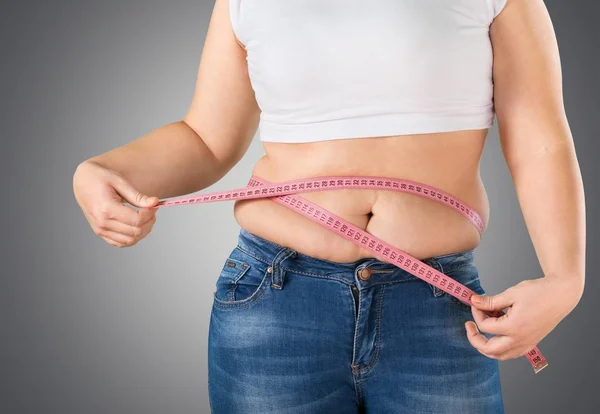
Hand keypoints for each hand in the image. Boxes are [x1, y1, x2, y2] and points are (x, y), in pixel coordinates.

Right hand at [73, 161, 158, 247]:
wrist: (82, 182)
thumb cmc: (100, 178)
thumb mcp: (119, 181)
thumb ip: (137, 195)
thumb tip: (155, 203)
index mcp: (107, 208)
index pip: (137, 220)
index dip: (150, 214)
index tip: (154, 204)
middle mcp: (102, 223)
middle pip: (136, 232)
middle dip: (149, 221)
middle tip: (151, 209)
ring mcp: (100, 230)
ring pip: (130, 240)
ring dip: (143, 231)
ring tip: (145, 217)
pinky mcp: (101, 233)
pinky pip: (121, 243)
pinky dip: (133, 237)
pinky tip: (137, 225)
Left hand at [464, 276, 582, 360]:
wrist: (561, 295)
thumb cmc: (539, 292)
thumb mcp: (511, 293)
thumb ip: (490, 301)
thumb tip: (473, 301)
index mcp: (514, 327)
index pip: (485, 327)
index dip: (476, 313)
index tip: (476, 302)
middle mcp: (520, 340)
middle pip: (489, 349)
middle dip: (475, 338)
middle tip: (469, 326)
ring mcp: (527, 343)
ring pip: (500, 356)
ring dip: (487, 346)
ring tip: (481, 331)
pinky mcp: (531, 343)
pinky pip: (511, 353)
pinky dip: (500, 348)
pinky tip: (497, 334)